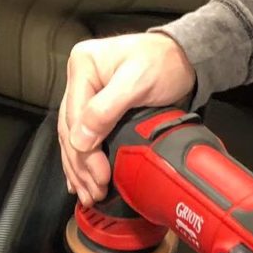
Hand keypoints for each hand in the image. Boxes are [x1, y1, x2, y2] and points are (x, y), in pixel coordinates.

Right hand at [58, 33, 194, 205]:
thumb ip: (106, 109)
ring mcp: (85, 94)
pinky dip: (82, 161)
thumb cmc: (163, 63)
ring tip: (87, 194)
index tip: (99, 176)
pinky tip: (80, 179)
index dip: (84, 151)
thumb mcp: (137, 82)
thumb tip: (80, 141)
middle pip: (69, 131)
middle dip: (80, 166)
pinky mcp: (95, 109)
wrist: (183, 58)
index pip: (74, 117)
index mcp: (82, 66)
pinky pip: (83, 138)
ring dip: (79, 169)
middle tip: (93, 192)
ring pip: (73, 138)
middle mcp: (79, 80)